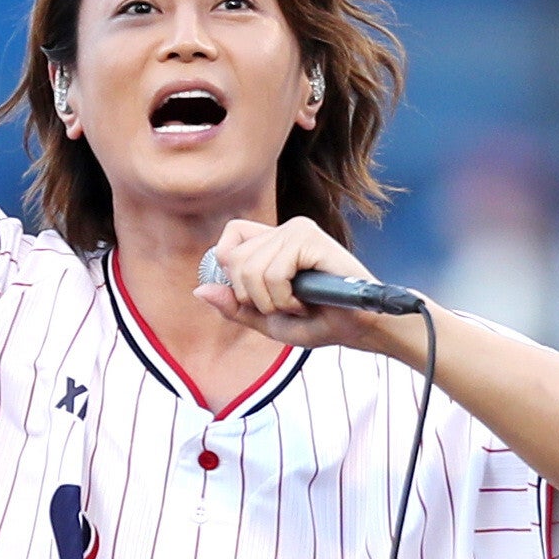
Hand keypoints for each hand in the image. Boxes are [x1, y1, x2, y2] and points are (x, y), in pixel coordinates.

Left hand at [194, 217, 391, 350]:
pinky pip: (273, 272)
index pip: (229, 240)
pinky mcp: (310, 239)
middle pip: (234, 259)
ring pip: (250, 269)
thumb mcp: (266, 320)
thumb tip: (199, 290)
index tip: (255, 296)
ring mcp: (297, 230)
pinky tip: (305, 300)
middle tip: (283, 305)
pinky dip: (284, 297)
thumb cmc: (319, 322)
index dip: (231, 270)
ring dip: (271, 302)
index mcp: (273, 242)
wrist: (359, 328)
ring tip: (298, 304)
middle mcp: (284, 230)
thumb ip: (234, 306)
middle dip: (252, 296)